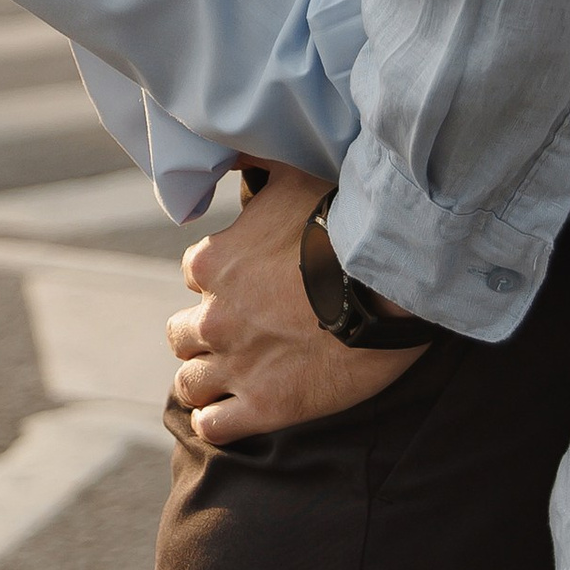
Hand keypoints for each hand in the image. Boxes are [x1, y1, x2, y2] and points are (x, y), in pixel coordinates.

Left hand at [165, 163, 427, 446]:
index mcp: (212, 264)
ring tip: (231, 378)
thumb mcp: (293, 173)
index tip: (247, 283)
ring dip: (205, 379)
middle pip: (182, 334)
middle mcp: (213, 318)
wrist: (387, 285)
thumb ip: (255, 158)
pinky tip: (233, 414)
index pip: (194, 275)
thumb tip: (234, 141)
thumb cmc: (344, 223)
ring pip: (190, 384)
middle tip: (239, 333)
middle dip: (204, 333)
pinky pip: (214, 427)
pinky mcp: (265, 408)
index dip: (219, 280)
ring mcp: (235, 367)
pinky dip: (217, 421)